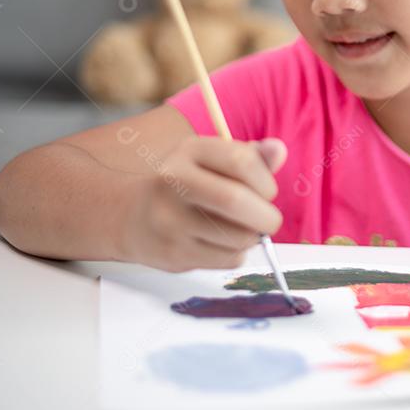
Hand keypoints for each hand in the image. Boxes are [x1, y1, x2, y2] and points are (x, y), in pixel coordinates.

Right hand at [120, 135, 286, 271]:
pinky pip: (226, 259)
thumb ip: (251, 157)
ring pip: (235, 236)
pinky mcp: (172, 252)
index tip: (268, 192)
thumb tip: (278, 150)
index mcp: (190, 150)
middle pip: (234, 200)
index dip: (266, 181)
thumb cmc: (188, 185)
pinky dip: (237, 254)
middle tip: (270, 221)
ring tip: (243, 231)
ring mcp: (169, 219)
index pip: (241, 161)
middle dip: (266, 216)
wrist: (131, 216)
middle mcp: (173, 180)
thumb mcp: (214, 161)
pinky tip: (221, 244)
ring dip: (252, 238)